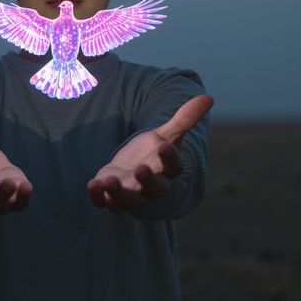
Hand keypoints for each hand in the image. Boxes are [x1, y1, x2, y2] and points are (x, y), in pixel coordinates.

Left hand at [87, 94, 212, 212]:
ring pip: (129, 201)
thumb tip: (209, 97)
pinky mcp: (111, 198)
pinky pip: (105, 203)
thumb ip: (185, 119)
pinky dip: (98, 197)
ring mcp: (132, 194)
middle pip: (155, 189)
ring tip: (109, 181)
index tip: (164, 147)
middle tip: (140, 169)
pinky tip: (92, 184)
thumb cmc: (153, 152)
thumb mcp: (166, 134)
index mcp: (167, 169)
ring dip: (119, 193)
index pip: (174, 166)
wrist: (134, 171)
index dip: (170, 158)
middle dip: (147, 181)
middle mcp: (152, 186)